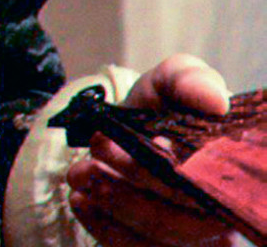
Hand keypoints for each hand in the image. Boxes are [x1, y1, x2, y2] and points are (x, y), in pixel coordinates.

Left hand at [67, 54, 240, 245]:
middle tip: (99, 148)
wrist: (124, 131)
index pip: (219, 189)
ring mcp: (194, 239)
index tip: (155, 142)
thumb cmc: (157, 110)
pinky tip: (81, 200)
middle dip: (137, 181)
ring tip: (79, 171)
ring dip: (114, 202)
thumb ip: (188, 80)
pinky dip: (104, 226)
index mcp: (232, 175)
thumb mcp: (167, 82)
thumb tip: (215, 101)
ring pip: (161, 239)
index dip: (185, 171)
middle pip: (188, 219)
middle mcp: (221, 214)